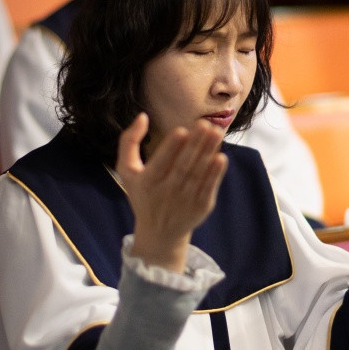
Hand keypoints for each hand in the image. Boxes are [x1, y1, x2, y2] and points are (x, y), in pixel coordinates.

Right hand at [116, 114, 227, 272]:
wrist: (159, 233)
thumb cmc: (143, 193)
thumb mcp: (126, 170)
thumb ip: (129, 142)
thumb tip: (143, 116)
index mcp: (148, 181)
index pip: (160, 162)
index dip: (171, 147)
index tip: (182, 130)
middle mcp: (166, 192)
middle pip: (183, 165)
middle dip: (195, 145)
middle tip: (206, 125)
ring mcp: (185, 200)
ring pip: (198, 174)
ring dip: (209, 153)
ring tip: (217, 133)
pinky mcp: (201, 207)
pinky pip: (209, 187)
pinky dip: (216, 174)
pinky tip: (221, 157)